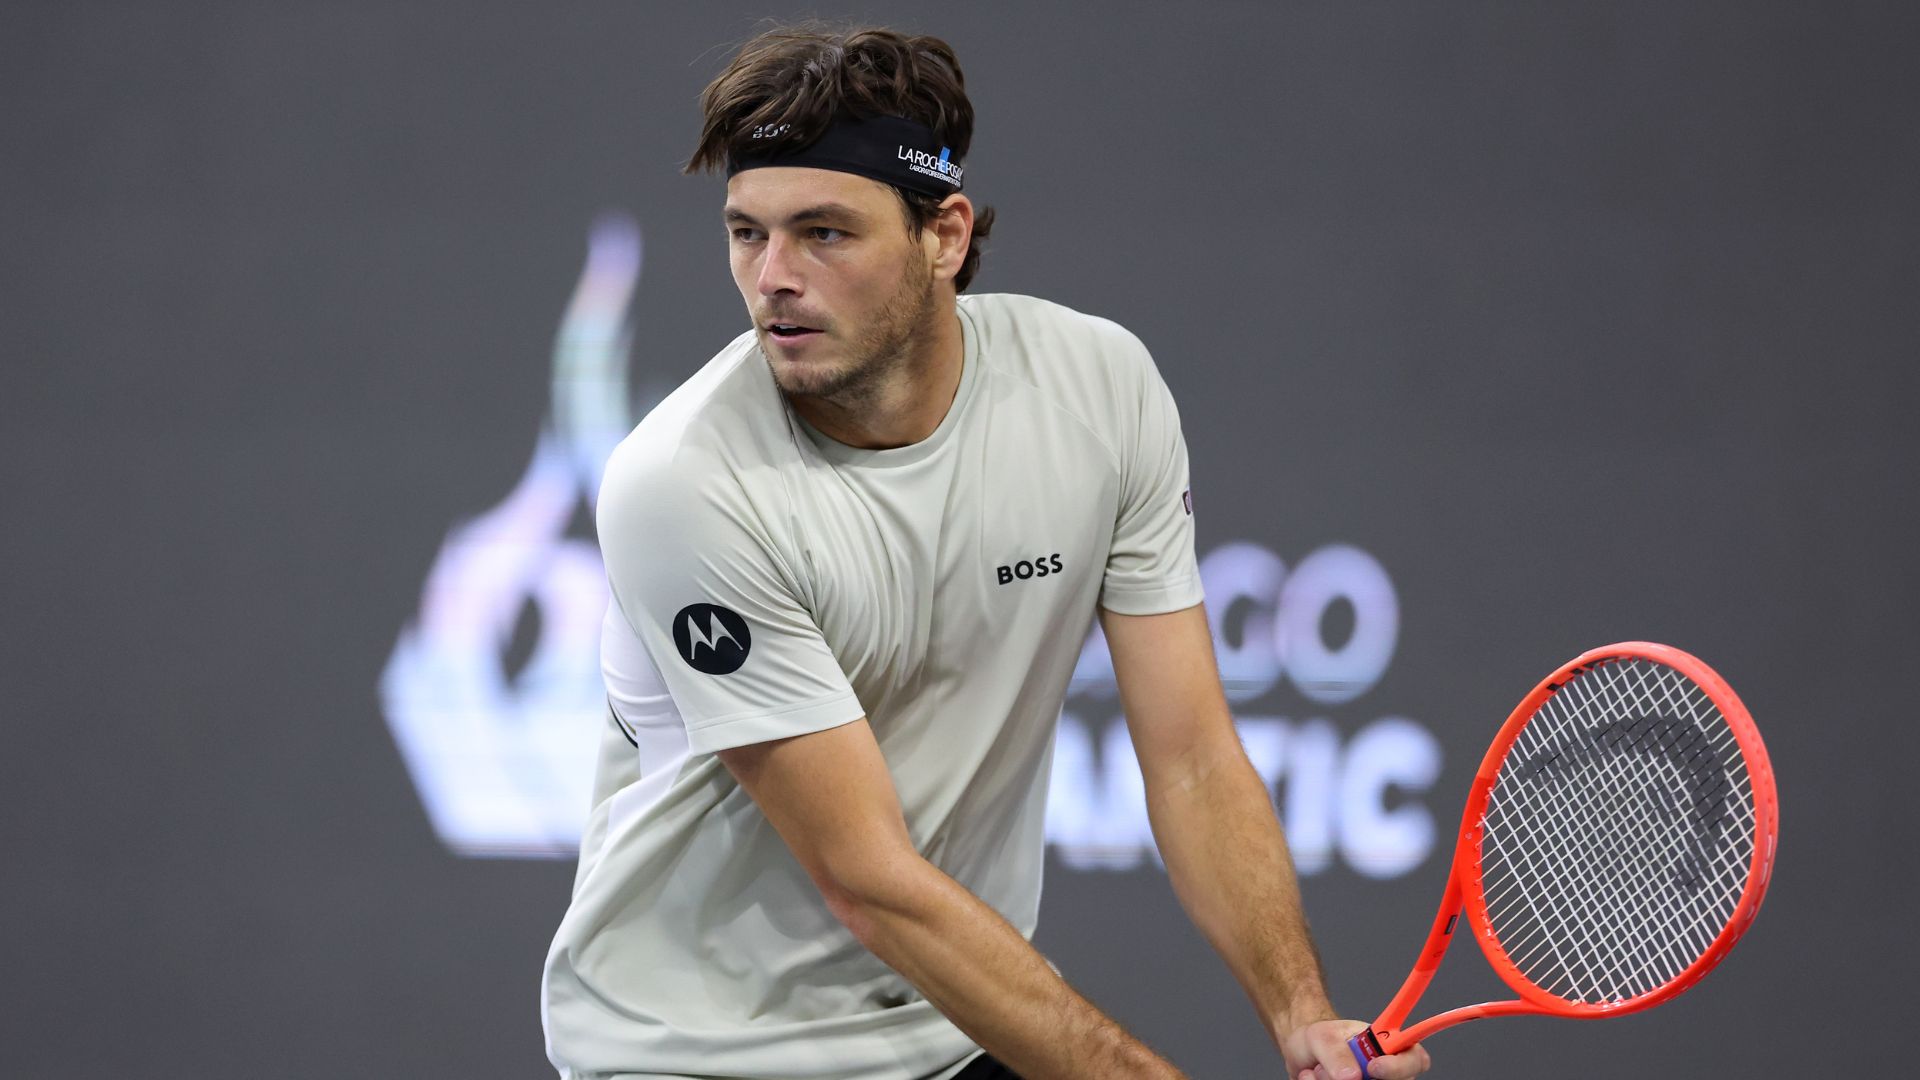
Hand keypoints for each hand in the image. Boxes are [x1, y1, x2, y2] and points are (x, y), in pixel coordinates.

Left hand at [1280, 1018, 1429, 1079]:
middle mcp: (1388, 1075)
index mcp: (1389, 1048)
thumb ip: (1336, 1051)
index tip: (1374, 1067)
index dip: (1400, 1067)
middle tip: (1333, 1070)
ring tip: (1320, 1071)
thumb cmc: (1321, 1042)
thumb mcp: (1322, 1036)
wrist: (1304, 1057)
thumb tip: (1352, 1075)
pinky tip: (1316, 1079)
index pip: (1415, 1059)